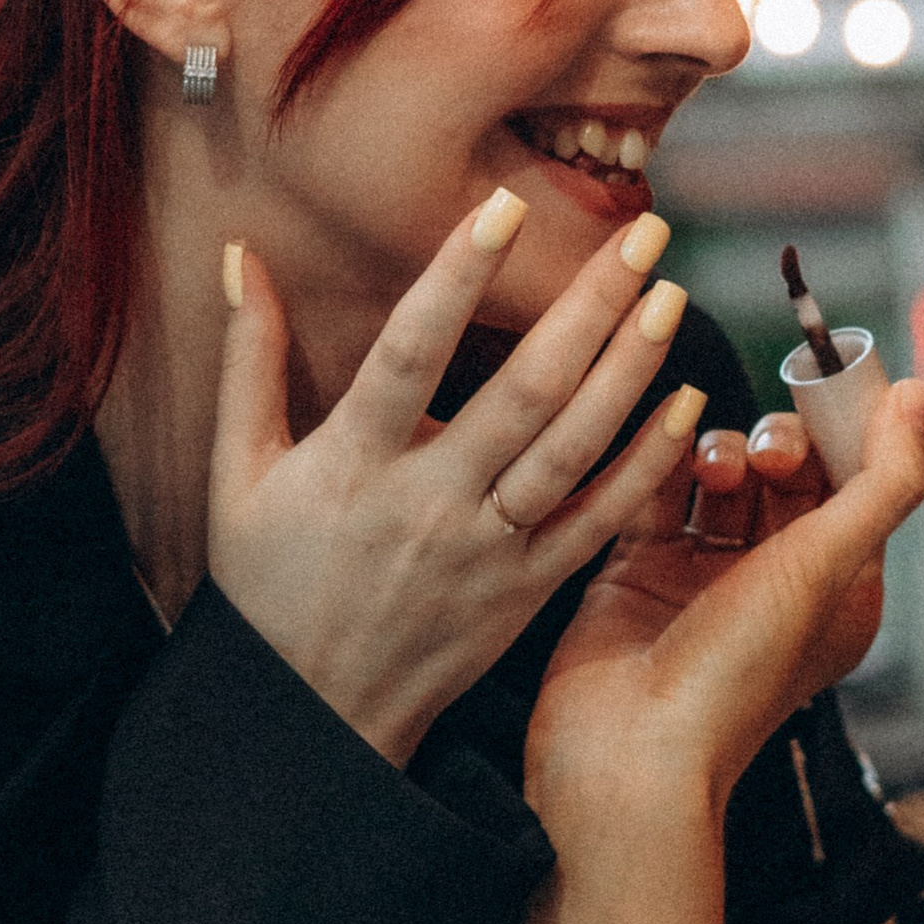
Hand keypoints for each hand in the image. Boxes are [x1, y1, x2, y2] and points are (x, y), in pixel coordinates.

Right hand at [209, 202, 706, 764]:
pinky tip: (686, 405)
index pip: (409, 352)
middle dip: (590, 305)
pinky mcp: (527, 590)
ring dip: (631, 368)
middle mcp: (428, 502)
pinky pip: (598, 520)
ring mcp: (487, 550)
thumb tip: (239, 257)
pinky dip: (646, 464)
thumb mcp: (236, 473)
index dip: (454, 278)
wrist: (309, 715)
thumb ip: (249, 359)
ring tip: (671, 294)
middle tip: (644, 232)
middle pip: (523, 390)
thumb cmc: (268, 584)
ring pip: (573, 448)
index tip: (503, 207)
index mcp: (353, 463)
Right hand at [524, 381, 923, 837]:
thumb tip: (915, 394)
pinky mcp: (637, 572)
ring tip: (714, 471)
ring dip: (722, 455)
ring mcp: (701, 578)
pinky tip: (663, 449)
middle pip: (786, 476)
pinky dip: (660, 464)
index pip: (855, 486)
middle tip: (767, 451)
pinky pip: (655, 493)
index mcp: (838, 595)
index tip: (829, 388)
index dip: (846, 433)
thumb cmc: (737, 676)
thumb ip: (884, 480)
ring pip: (720, 479)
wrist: (626, 754)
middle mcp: (774, 585)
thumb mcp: (830, 570)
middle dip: (781, 445)